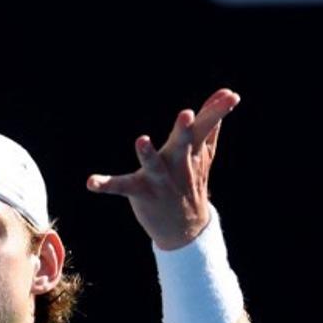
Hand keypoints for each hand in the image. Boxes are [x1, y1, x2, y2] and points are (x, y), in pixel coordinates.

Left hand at [86, 89, 239, 249]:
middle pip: (183, 145)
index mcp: (192, 153)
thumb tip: (226, 92)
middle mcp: (179, 166)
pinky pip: (122, 187)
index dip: (217, 111)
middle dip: (185, 131)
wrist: (187, 230)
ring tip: (142, 139)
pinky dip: (106, 184)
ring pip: (155, 167)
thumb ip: (210, 123)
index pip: (206, 128)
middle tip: (187, 114)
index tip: (231, 95)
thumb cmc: (191, 181)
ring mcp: (161, 181)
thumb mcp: (202, 152)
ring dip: (148, 154)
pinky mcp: (141, 193)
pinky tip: (91, 182)